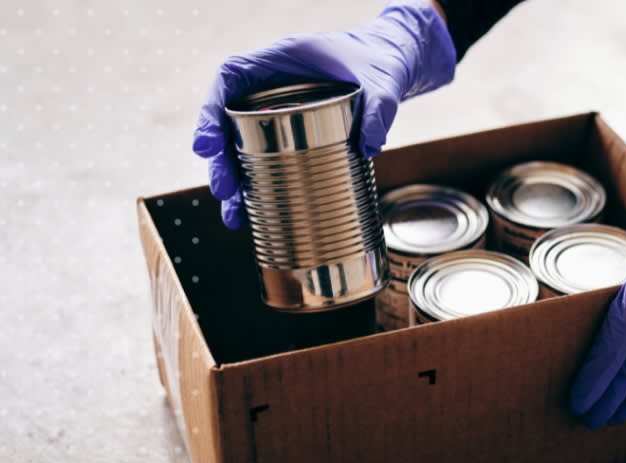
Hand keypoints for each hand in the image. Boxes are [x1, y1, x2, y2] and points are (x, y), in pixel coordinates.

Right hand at [191, 0, 454, 228]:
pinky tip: (254, 214)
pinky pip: (265, 156)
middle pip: (229, 119)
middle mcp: (273, 84)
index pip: (231, 77)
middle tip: (225, 190)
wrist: (394, 65)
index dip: (210, 110)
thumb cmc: (381, 63)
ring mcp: (280, 109)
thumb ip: (380, 108)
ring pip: (243, 144)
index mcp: (282, 58)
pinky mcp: (293, 131)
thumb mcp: (384, 82)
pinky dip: (258, 185)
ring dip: (236, 180)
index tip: (206, 146)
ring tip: (235, 214)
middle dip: (221, 158)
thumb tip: (371, 146)